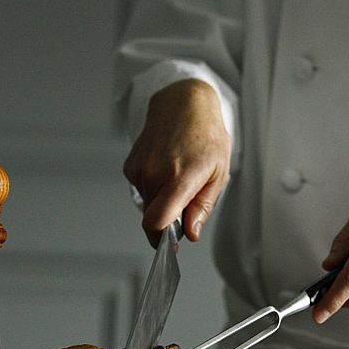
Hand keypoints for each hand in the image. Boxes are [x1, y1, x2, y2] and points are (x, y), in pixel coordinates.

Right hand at [123, 79, 231, 245]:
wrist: (184, 103)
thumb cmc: (205, 136)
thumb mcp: (218, 173)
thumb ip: (202, 207)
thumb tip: (190, 233)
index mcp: (179, 178)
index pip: (157, 222)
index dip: (161, 239)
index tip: (170, 245)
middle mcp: (154, 174)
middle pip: (153, 217)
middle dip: (169, 218)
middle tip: (187, 199)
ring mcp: (139, 169)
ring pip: (148, 204)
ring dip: (162, 200)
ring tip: (178, 175)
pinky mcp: (130, 166)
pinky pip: (141, 190)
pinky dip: (153, 187)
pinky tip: (165, 168)